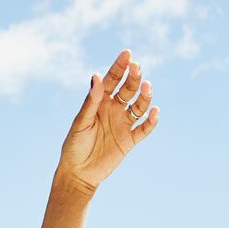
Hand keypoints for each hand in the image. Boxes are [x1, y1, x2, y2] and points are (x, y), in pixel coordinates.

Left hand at [58, 49, 159, 193]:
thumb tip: (96, 76)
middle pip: (128, 89)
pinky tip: (154, 112)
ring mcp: (123, 123)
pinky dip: (151, 121)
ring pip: (139, 106)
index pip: (112, 79)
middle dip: (134, 77)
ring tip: (147, 87)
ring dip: (144, 96)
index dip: (120, 66)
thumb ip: (90, 101)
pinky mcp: (130, 140)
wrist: (78, 173)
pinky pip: (144, 129)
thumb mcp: (81, 123)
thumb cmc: (74, 146)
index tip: (127, 54)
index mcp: (100, 101)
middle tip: (137, 67)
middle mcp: (114, 109)